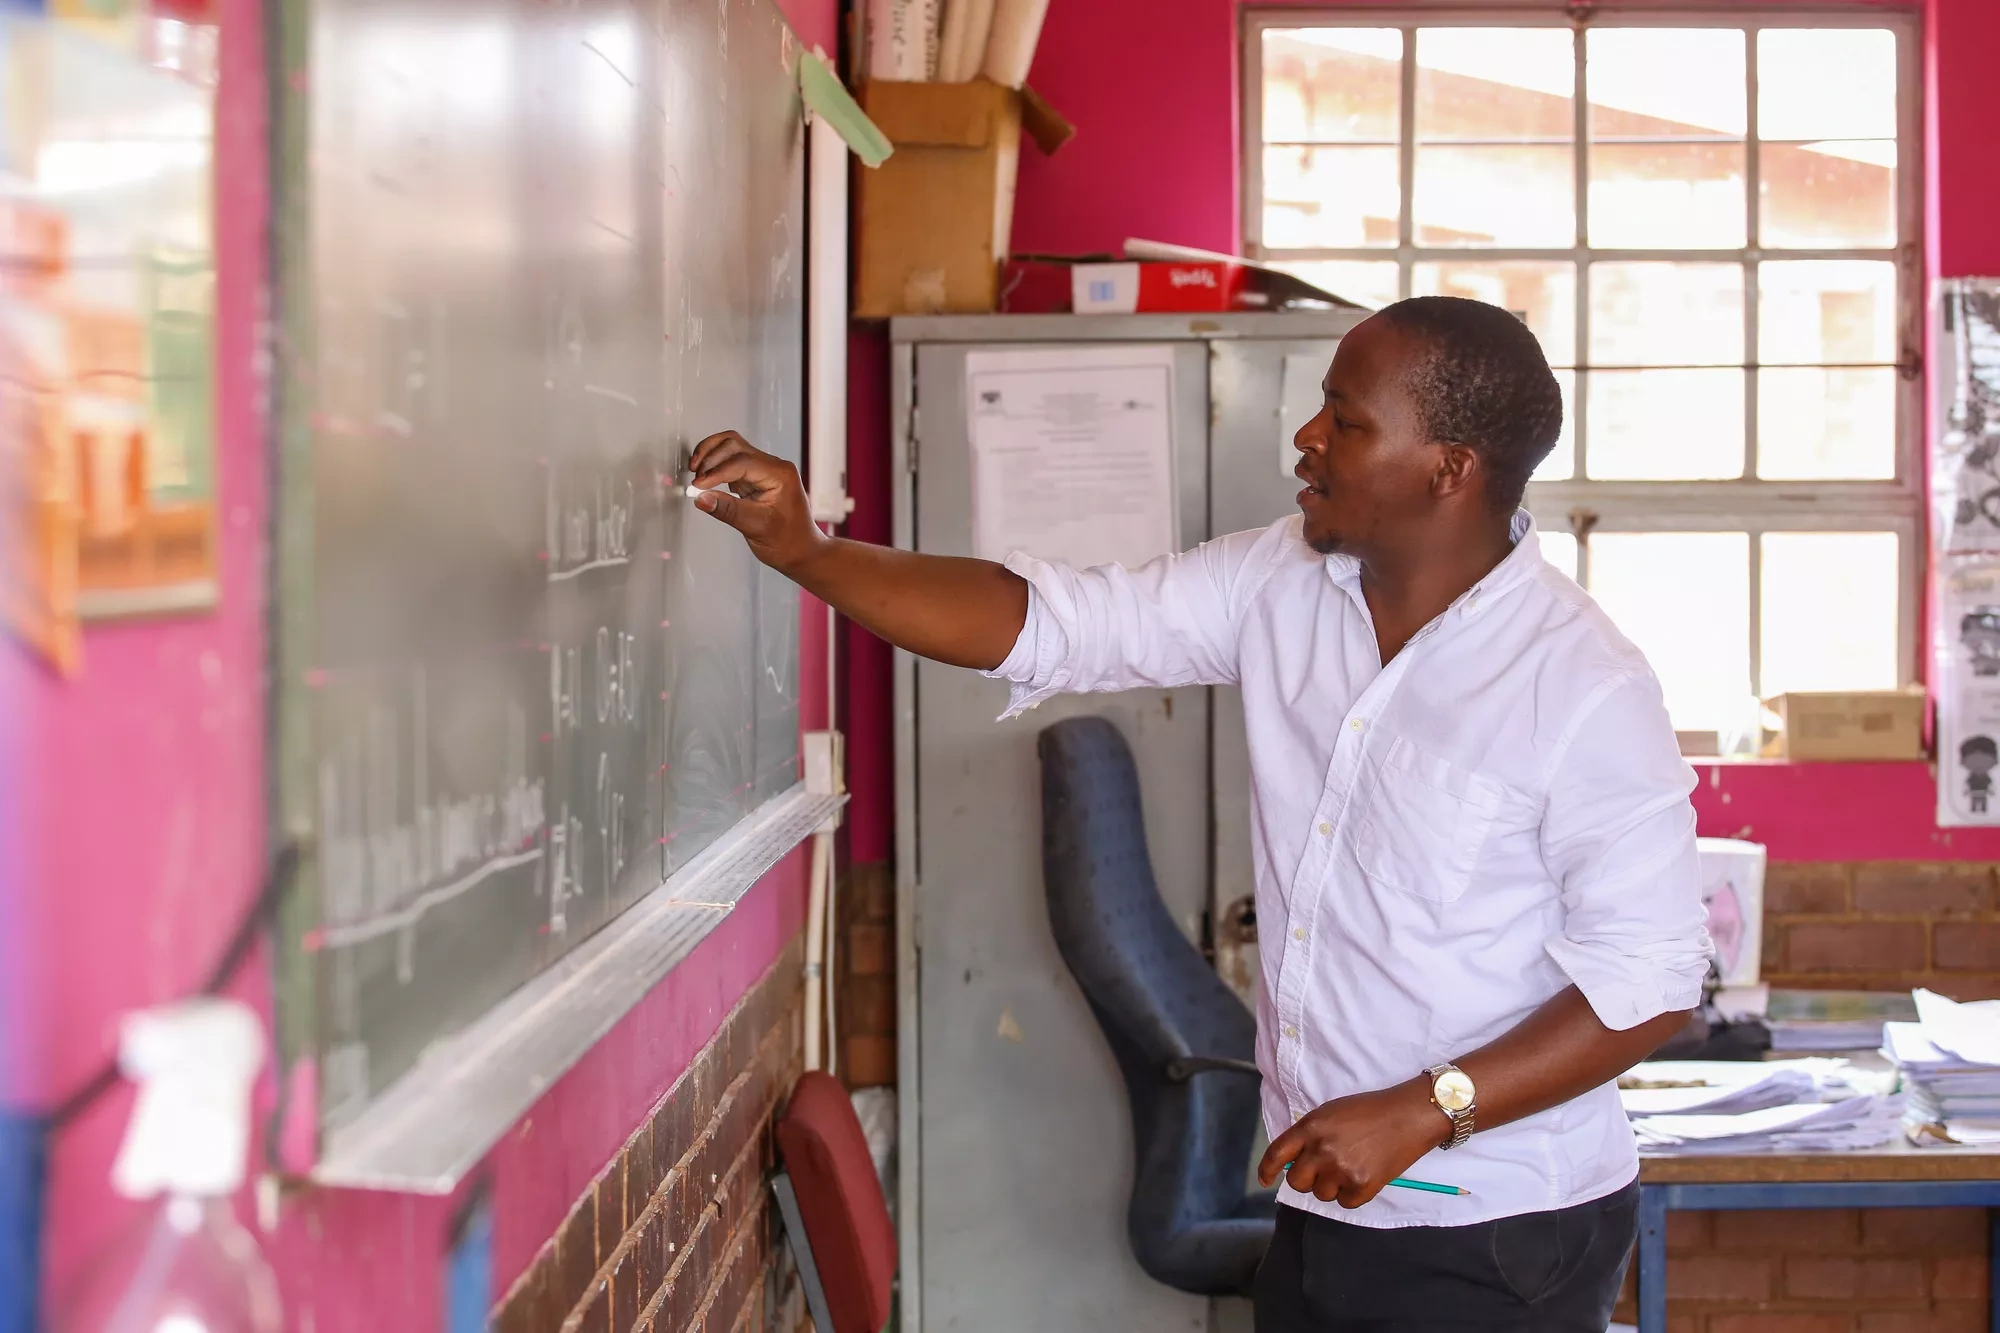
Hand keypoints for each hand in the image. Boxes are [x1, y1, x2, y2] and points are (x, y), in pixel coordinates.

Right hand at [687, 430, 825, 573]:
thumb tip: (702, 498)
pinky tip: (705, 479)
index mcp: (780, 474)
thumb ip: (728, 510)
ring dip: (711, 457)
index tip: (698, 485)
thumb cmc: (788, 541)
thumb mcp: (757, 527)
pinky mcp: (754, 478)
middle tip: (695, 479)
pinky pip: (731, 462)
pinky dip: (715, 466)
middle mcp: (773, 466)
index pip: (741, 462)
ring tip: (696, 474)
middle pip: (734, 445)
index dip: (715, 472)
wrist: (801, 551)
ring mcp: (764, 470)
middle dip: (710, 457)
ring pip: (731, 448)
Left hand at [1256, 1078, 1448, 1208]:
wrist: (1408, 1116)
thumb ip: (1309, 1134)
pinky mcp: (1363, 1187)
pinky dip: (1351, 1194)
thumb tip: (1294, 1158)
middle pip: (1297, 1182)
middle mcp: (1322, 1150)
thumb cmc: (1369, 1110)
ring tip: (1350, 1167)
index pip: (1277, 1154)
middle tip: (1322, 1170)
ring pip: (1321, 1194)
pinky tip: (1363, 1175)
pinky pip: (1344, 1203)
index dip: (1267, 1171)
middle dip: (1306, 1179)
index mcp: (1311, 1127)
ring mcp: (1342, 1170)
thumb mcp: (1330, 1112)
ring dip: (1331, 1186)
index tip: (1265, 1180)